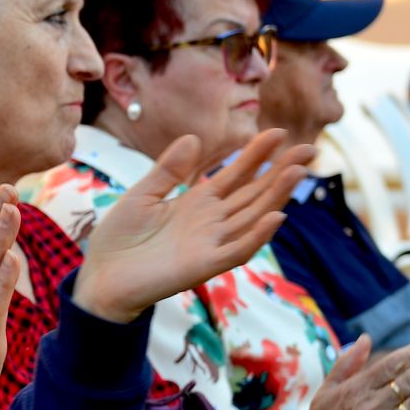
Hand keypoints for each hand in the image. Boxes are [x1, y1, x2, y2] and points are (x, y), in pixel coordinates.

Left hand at [72, 129, 313, 323]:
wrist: (101, 278)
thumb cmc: (119, 240)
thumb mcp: (143, 195)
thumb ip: (168, 170)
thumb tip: (194, 137)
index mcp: (198, 204)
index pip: (236, 175)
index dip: (256, 154)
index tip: (276, 131)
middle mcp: (211, 223)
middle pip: (254, 193)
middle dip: (280, 171)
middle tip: (309, 147)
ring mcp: (210, 244)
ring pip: (252, 217)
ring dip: (276, 196)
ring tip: (297, 171)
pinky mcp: (203, 266)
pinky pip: (236, 251)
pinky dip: (256, 236)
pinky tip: (276, 217)